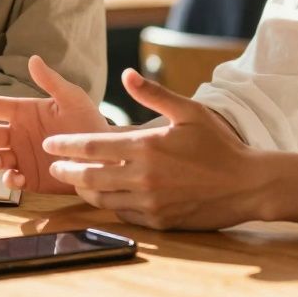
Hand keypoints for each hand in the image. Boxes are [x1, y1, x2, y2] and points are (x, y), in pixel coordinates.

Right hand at [0, 56, 108, 193]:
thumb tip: (33, 59)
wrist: (106, 154)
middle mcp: (18, 134)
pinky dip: (9, 181)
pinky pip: (12, 180)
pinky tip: (15, 179)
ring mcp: (22, 157)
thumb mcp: (73, 99)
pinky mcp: (30, 178)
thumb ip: (52, 82)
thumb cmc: (89, 122)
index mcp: (24, 112)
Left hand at [43, 69, 264, 230]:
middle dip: (65, 171)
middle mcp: (142, 176)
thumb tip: (126, 74)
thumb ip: (154, 93)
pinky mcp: (158, 221)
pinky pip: (123, 214)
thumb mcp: (189, 111)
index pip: (92, 146)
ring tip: (75, 183)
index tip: (50, 144)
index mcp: (146, 146)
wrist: (247, 184)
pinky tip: (106, 197)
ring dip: (84, 190)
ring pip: (102, 198)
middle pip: (88, 176)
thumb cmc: (219, 144)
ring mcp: (149, 202)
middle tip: (53, 167)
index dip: (66, 145)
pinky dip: (110, 205)